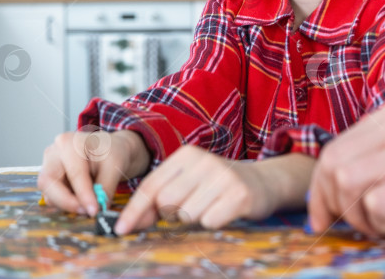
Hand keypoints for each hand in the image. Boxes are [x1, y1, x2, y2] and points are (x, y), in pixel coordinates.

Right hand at [37, 129, 149, 215]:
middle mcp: (53, 153)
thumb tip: (99, 209)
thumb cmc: (112, 152)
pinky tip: (83, 201)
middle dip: (67, 202)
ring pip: (49, 193)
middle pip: (49, 183)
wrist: (110, 150)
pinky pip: (53, 197)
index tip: (94, 210)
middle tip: (87, 212)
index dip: (84, 194)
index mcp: (70, 143)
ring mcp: (48, 166)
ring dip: (68, 204)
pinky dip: (67, 203)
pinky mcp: (50, 179)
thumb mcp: (115, 166)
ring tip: (89, 206)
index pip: (74, 173)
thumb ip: (106, 188)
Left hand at [114, 146, 291, 234]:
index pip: (151, 185)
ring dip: (195, 219)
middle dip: (171, 215)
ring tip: (210, 207)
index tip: (121, 230)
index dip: (134, 210)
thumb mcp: (189, 182)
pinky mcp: (240, 195)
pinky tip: (224, 211)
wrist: (264, 182)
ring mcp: (224, 177)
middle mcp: (205, 161)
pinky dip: (213, 222)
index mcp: (188, 154)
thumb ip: (160, 198)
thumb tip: (129, 223)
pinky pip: (209, 222)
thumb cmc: (218, 186)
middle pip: (166, 203)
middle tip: (190, 208)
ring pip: (187, 215)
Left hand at [308, 100, 384, 236]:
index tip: (322, 215)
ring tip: (384, 226)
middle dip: (329, 205)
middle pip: (333, 165)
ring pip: (348, 183)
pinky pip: (377, 205)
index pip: (335, 148)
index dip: (320, 187)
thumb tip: (338, 187)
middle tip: (342, 229)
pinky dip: (383, 225)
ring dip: (358, 217)